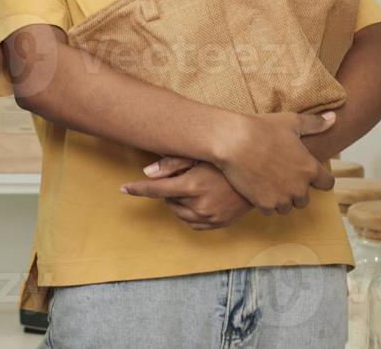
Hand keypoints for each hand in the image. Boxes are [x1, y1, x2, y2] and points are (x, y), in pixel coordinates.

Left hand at [120, 157, 252, 230]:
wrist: (258, 176)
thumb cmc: (228, 160)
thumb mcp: (200, 155)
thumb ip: (172, 163)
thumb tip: (147, 172)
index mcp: (193, 185)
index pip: (157, 189)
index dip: (138, 189)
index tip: (123, 189)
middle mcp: (200, 204)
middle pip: (169, 201)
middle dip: (170, 189)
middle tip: (184, 176)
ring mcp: (210, 217)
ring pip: (179, 213)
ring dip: (178, 202)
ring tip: (193, 186)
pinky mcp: (218, 224)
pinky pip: (193, 223)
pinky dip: (190, 213)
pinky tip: (199, 200)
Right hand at [213, 112, 336, 214]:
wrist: (233, 142)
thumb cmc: (261, 129)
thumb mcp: (291, 121)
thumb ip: (315, 123)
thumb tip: (333, 118)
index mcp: (309, 168)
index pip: (327, 184)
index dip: (320, 179)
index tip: (311, 175)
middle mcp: (299, 187)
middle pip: (304, 199)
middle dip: (296, 190)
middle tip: (282, 175)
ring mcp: (281, 198)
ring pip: (286, 207)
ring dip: (281, 198)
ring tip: (269, 182)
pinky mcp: (264, 204)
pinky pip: (269, 210)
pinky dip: (265, 202)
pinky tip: (258, 188)